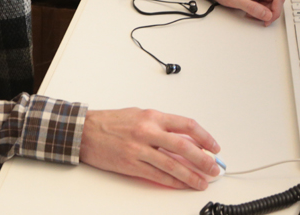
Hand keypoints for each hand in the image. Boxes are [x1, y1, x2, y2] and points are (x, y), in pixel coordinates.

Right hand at [79, 108, 220, 189]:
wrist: (85, 131)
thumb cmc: (111, 122)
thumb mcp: (139, 116)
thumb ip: (161, 127)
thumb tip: (184, 141)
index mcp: (152, 116)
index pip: (186, 125)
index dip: (204, 137)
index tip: (214, 146)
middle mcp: (148, 131)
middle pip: (184, 147)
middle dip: (203, 159)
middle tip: (214, 168)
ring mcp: (139, 149)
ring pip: (172, 165)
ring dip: (191, 175)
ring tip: (202, 181)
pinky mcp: (131, 164)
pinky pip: (157, 176)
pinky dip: (172, 182)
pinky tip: (182, 185)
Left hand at [191, 0, 283, 25]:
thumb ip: (252, 8)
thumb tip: (267, 15)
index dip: (275, 11)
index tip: (267, 20)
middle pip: (275, 0)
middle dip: (267, 12)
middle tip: (257, 18)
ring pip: (269, 2)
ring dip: (262, 10)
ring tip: (249, 12)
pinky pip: (263, 0)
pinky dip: (258, 7)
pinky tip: (249, 9)